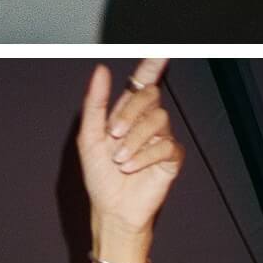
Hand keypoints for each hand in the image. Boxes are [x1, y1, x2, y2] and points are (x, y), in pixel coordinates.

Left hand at [77, 55, 180, 249]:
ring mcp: (162, 138)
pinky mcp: (172, 158)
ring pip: (158, 119)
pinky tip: (131, 167)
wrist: (112, 209)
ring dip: (134, 139)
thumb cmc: (100, 176)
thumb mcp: (89, 136)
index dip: (152, 65)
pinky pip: (165, 145)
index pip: (143, 81)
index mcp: (127, 112)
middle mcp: (147, 121)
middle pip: (149, 96)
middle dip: (128, 113)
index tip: (160, 53)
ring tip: (119, 160)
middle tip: (113, 135)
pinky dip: (145, 156)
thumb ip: (94, 103)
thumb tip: (101, 71)